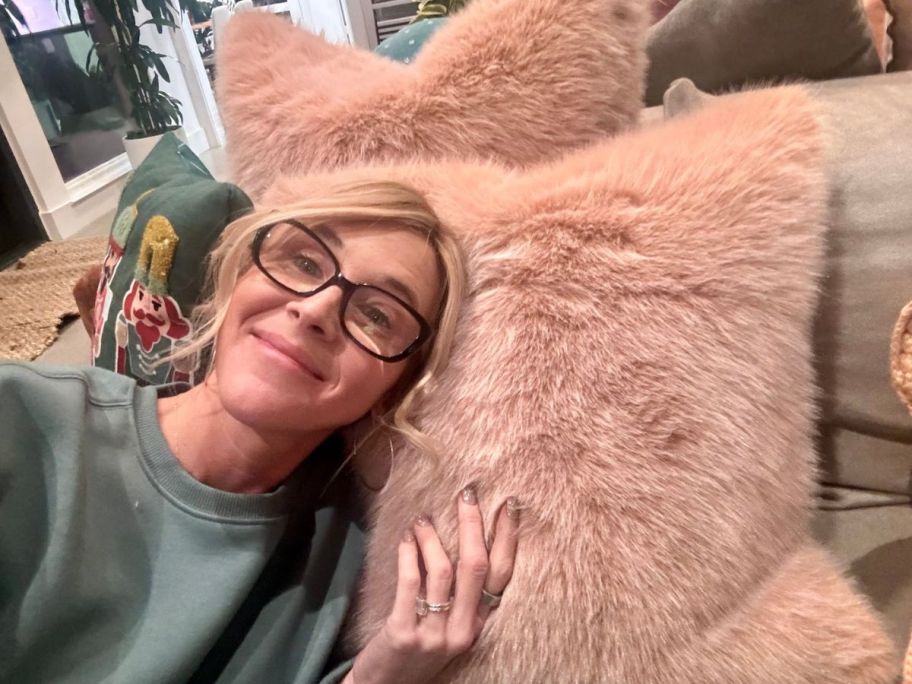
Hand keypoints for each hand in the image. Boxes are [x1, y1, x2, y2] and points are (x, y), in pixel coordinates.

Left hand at [347, 489, 519, 683]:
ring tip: (423, 519)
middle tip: (466, 494)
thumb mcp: (451, 624)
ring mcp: (434, 634)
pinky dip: (409, 554)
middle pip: (475, 567)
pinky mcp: (404, 634)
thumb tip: (467, 535)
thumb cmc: (420, 646)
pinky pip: (411, 583)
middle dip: (473, 524)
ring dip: (433, 537)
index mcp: (479, 623)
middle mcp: (463, 630)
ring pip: (442, 571)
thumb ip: (461, 593)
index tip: (508, 505)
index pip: (501, 574)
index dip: (507, 537)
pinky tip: (406, 538)